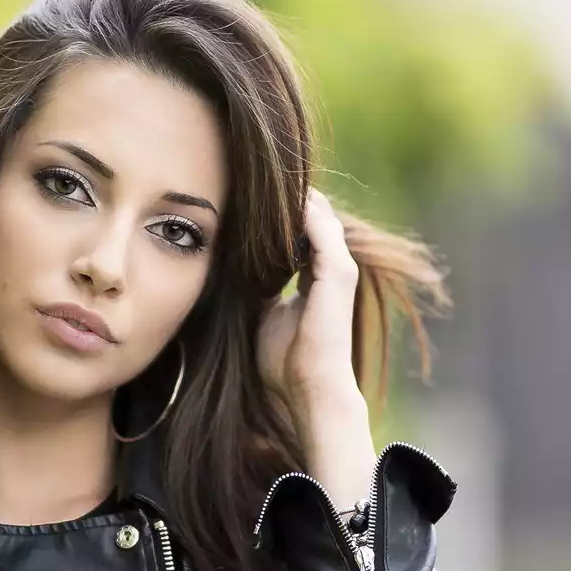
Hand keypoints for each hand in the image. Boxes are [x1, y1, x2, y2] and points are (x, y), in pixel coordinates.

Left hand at [257, 187, 363, 411]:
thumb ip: (258, 289)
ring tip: (261, 182)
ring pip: (319, 216)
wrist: (310, 389)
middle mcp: (332, 269)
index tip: (246, 199)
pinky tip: (273, 201)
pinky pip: (320, 228)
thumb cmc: (286, 363)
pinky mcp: (338, 273)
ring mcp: (339, 269)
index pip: (303, 233)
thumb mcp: (263, 315)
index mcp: (317, 279)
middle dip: (285, 200)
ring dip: (292, 199)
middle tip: (248, 181)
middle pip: (313, 217)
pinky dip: (299, 212)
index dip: (277, 216)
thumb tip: (231, 271)